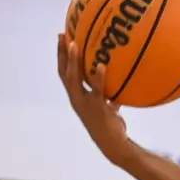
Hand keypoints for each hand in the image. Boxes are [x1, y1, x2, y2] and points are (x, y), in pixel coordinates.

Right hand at [56, 34, 128, 156]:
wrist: (112, 143)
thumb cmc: (110, 126)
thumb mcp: (107, 107)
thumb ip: (108, 95)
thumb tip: (118, 82)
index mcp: (76, 97)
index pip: (64, 74)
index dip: (62, 57)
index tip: (62, 39)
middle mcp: (77, 98)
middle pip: (64, 72)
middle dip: (62, 54)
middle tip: (62, 36)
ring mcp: (85, 102)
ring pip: (75, 79)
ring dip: (73, 61)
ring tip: (75, 44)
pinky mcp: (97, 107)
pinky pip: (97, 90)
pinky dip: (99, 77)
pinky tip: (103, 65)